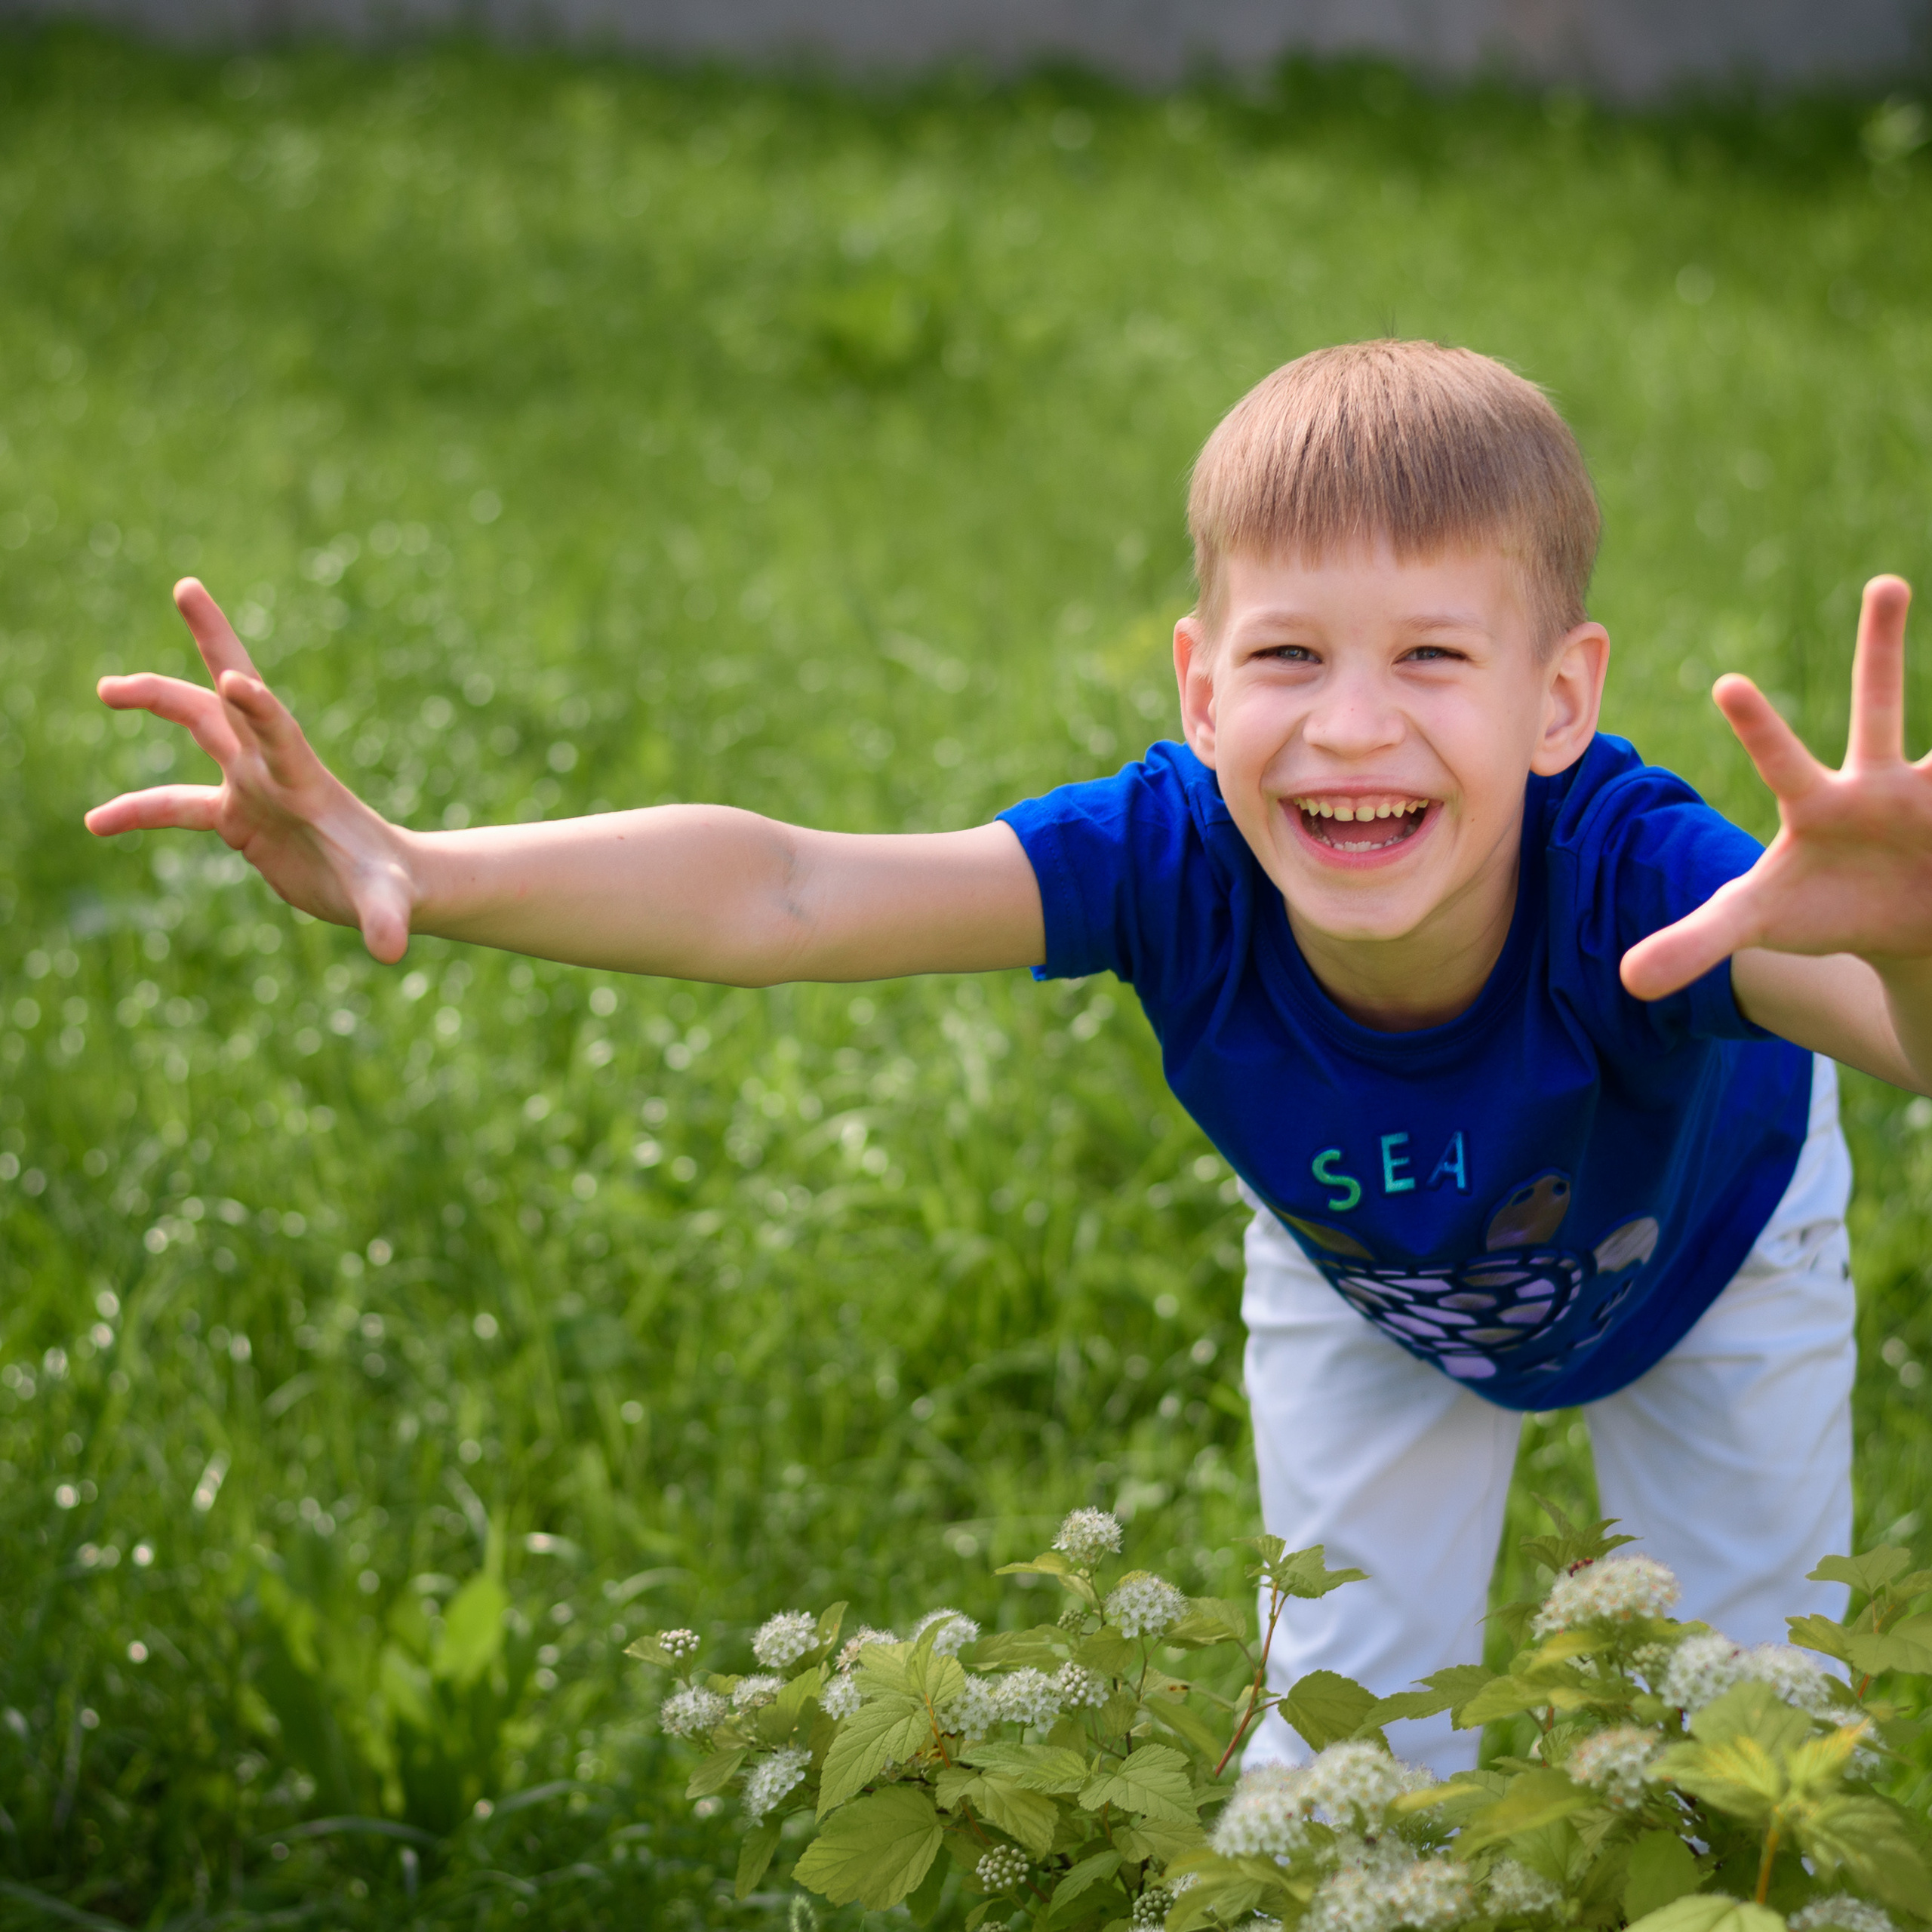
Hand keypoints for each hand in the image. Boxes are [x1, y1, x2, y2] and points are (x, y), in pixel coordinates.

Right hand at [85, 579, 415, 961]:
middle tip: (188, 587)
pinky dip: (137, 810)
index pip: (279, 732)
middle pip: (231, 694)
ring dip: (155, 699)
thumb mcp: (391, 904)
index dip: (259, 708)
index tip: (238, 680)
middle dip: (214, 638)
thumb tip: (391, 952)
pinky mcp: (236, 815)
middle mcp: (273, 767)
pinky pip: (174, 805)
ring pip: (196, 724)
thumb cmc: (393, 887)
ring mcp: (251, 785)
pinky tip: (96, 823)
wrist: (385, 887)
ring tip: (104, 688)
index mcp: (306, 778)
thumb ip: (387, 920)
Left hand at [1622, 575, 1931, 1000]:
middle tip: (1884, 583)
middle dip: (1880, 646)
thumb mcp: (1758, 925)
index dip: (1755, 728)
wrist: (1903, 925)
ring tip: (1913, 600)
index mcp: (1817, 804)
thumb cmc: (1822, 909)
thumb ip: (1694, 944)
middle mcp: (1875, 784)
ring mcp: (1927, 795)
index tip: (1725, 681)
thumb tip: (1626, 981)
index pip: (1779, 762)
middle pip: (1880, 707)